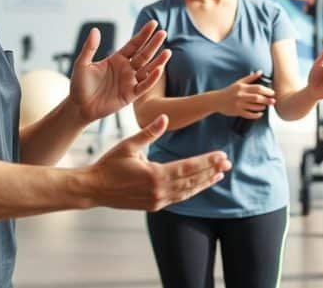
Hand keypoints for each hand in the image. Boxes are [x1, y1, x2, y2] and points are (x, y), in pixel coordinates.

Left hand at [69, 21, 170, 122]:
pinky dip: (152, 79)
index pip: (133, 44)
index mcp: (116, 59)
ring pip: (147, 69)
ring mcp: (129, 81)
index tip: (153, 23)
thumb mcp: (82, 64)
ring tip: (168, 52)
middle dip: (153, 44)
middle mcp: (126, 69)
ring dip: (158, 61)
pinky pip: (143, 86)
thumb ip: (89, 48)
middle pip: (143, 54)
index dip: (143, 34)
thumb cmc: (79, 85)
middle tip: (163, 33)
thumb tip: (95, 30)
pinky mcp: (130, 95)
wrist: (79, 107)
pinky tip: (159, 70)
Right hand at [87, 115, 230, 210]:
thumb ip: (149, 132)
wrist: (94, 189)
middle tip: (228, 163)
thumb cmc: (109, 164)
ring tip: (220, 173)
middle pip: (192, 180)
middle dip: (212, 170)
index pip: (189, 167)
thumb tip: (164, 117)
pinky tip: (200, 183)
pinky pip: (179, 197)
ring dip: (205, 182)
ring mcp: (157, 200)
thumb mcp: (128, 144)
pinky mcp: (154, 205)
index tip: (222, 155)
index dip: (207, 161)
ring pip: (188, 191)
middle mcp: (159, 190)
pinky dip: (192, 190)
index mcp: (154, 174)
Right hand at [215, 71, 274, 118]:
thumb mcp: (239, 82)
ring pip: (254, 106)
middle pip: (257, 98)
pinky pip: (249, 114)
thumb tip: (260, 71)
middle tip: (273, 101)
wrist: (217, 100)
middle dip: (267, 99)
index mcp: (242, 87)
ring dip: (262, 107)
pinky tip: (260, 114)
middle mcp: (241, 95)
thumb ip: (250, 78)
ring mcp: (239, 104)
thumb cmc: (229, 91)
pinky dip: (256, 115)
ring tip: (266, 106)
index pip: (257, 88)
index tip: (272, 92)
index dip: (267, 90)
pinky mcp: (237, 112)